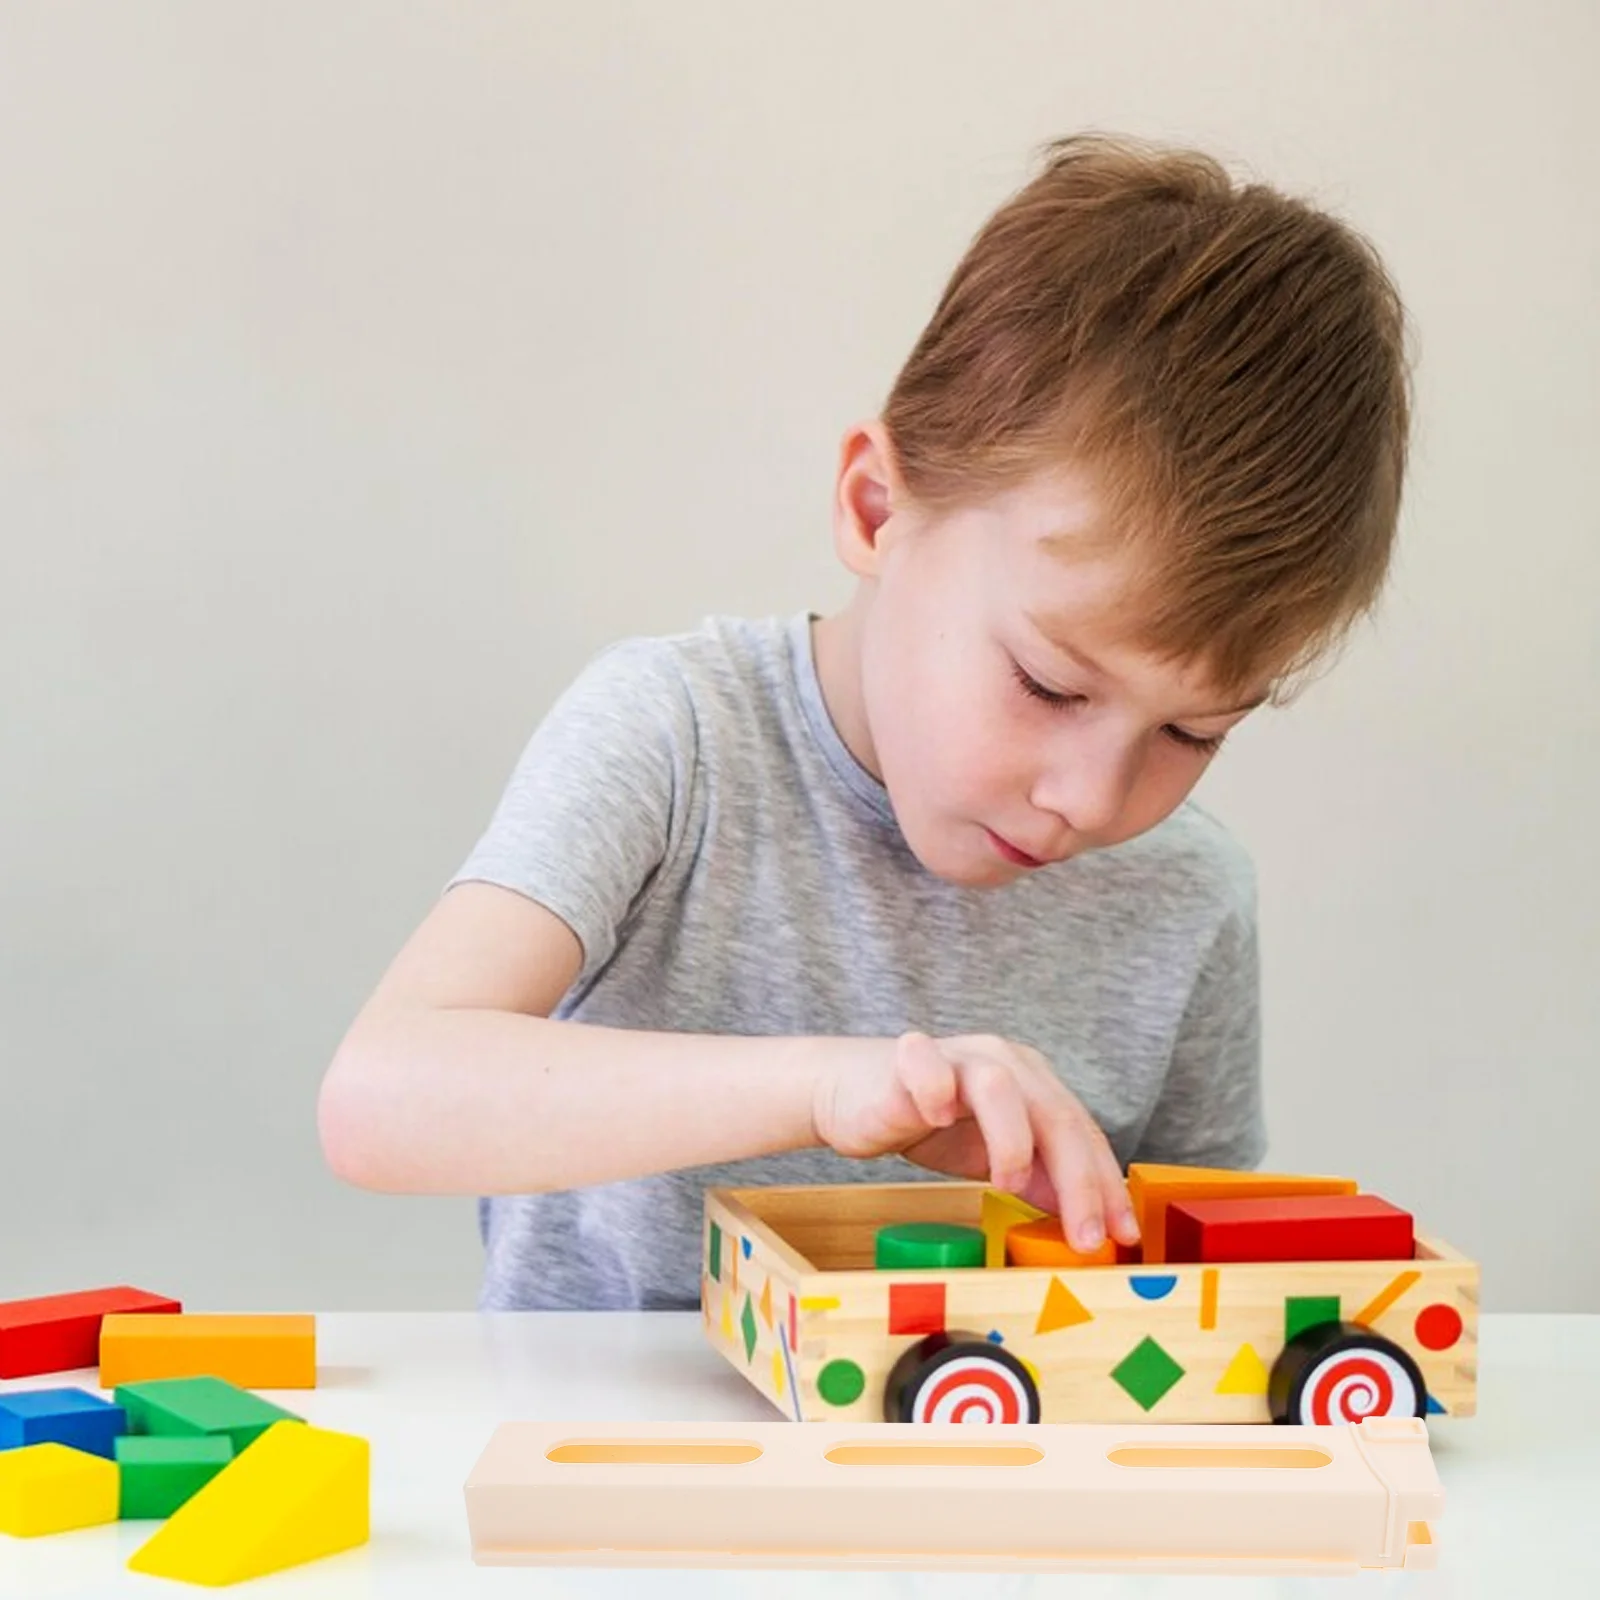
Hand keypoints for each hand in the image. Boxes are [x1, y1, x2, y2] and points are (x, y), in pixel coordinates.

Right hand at [811, 1030, 1139, 1253]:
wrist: (850, 1090)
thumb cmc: (925, 1119)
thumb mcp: (991, 1154)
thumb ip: (1038, 1176)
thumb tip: (1088, 1221)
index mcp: (1032, 1082)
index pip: (1081, 1133)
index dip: (1105, 1185)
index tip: (1122, 1236)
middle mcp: (1003, 1061)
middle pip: (1055, 1114)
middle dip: (1078, 1180)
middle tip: (1086, 1237)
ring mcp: (957, 1056)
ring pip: (1001, 1087)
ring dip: (1014, 1141)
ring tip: (1009, 1186)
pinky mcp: (908, 1058)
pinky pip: (928, 1066)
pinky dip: (937, 1091)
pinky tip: (939, 1120)